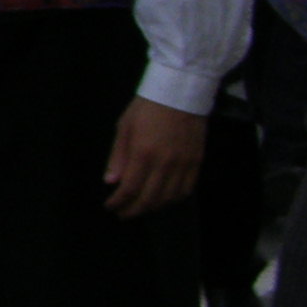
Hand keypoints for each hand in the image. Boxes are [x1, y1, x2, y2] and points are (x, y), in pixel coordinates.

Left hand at [103, 96, 204, 216]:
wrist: (179, 93)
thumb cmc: (146, 108)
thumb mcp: (124, 127)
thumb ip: (117, 157)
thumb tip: (110, 182)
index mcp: (142, 153)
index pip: (129, 189)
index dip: (118, 203)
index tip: (110, 207)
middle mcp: (164, 163)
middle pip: (149, 199)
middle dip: (133, 210)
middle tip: (123, 214)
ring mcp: (183, 164)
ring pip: (169, 198)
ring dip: (153, 208)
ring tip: (141, 208)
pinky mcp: (197, 162)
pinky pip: (187, 189)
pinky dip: (174, 199)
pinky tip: (163, 200)